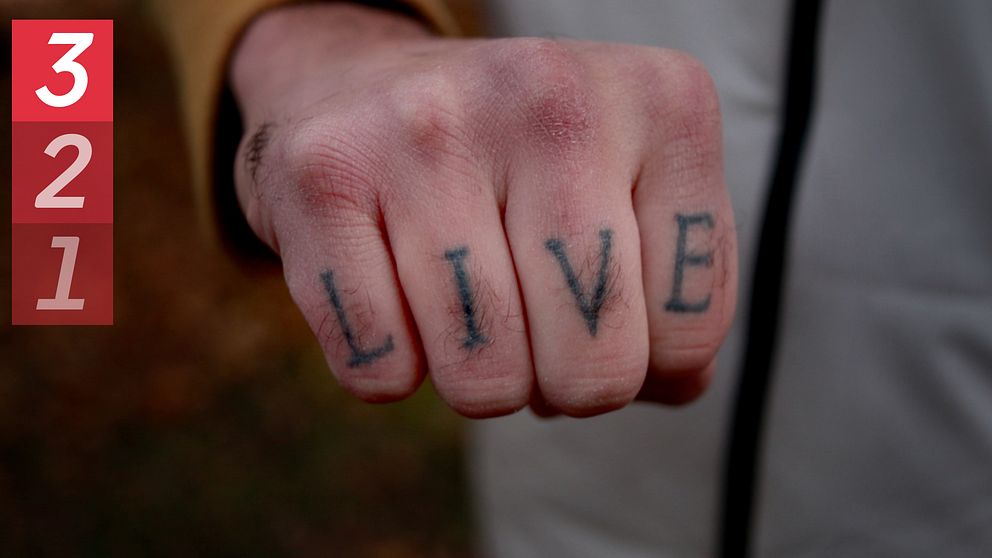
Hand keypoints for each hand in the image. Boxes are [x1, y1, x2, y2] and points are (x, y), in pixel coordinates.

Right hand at [229, 4, 736, 416]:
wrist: (361, 84)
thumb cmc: (510, 160)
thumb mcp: (624, 189)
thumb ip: (672, 291)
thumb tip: (677, 385)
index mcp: (660, 105)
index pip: (691, 328)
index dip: (646, 362)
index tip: (603, 317)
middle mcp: (551, 100)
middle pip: (595, 365)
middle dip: (563, 386)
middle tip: (532, 332)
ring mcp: (430, 129)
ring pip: (484, 379)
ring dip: (476, 380)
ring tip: (463, 313)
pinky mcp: (324, 173)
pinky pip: (380, 366)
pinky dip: (390, 368)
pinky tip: (393, 301)